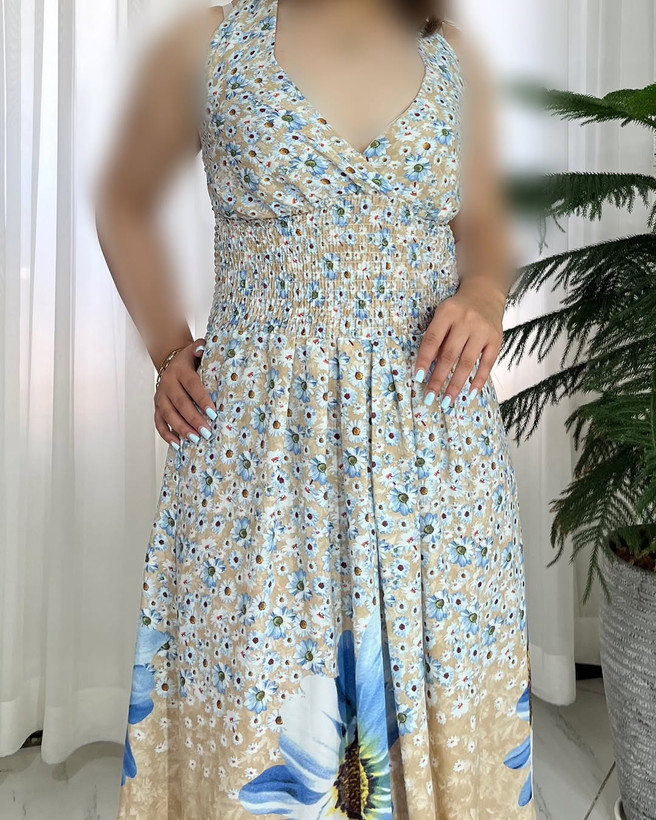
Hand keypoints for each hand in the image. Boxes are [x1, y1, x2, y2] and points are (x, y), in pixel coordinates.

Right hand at [154, 338, 217, 447]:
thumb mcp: (196, 350)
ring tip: (195, 439)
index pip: (192, 386)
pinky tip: (177, 444)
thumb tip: (202, 350)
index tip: (213, 413)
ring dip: (181, 428)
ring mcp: (160, 396)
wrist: (171, 361)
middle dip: (194, 419)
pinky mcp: (156, 406)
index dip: (202, 399)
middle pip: (180, 403)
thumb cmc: (191, 360)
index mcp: (180, 370)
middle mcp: (168, 383)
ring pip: (168, 414)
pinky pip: (159, 422)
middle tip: (207, 432)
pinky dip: (166, 434)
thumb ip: (201, 349)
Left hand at [413, 278, 505, 409]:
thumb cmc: (458, 309)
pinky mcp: (496, 338)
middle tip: (430, 397)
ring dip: (456, 384)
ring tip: (447, 401)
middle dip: (438, 378)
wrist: (486, 292)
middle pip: (449, 355)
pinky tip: (470, 393)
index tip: (418, 379)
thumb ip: (436, 336)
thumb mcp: (443, 314)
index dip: (424, 360)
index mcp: (447, 312)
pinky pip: (487, 363)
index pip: (432, 340)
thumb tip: (427, 368)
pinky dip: (479, 379)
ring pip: (467, 362)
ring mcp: (483, 330)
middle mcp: (466, 320)